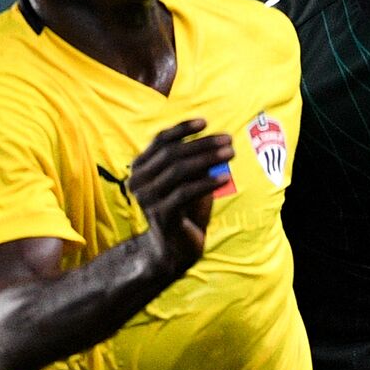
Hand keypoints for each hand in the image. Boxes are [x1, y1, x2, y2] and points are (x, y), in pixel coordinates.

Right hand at [128, 119, 233, 277]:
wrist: (176, 247)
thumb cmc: (185, 208)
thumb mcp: (189, 180)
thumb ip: (196, 161)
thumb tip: (219, 141)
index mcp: (141, 167)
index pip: (160, 141)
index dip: (182, 129)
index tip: (205, 122)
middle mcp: (138, 181)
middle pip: (172, 153)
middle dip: (203, 143)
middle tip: (229, 140)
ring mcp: (147, 199)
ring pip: (179, 170)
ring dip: (208, 159)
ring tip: (231, 154)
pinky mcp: (160, 215)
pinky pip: (185, 192)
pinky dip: (206, 182)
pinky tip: (225, 177)